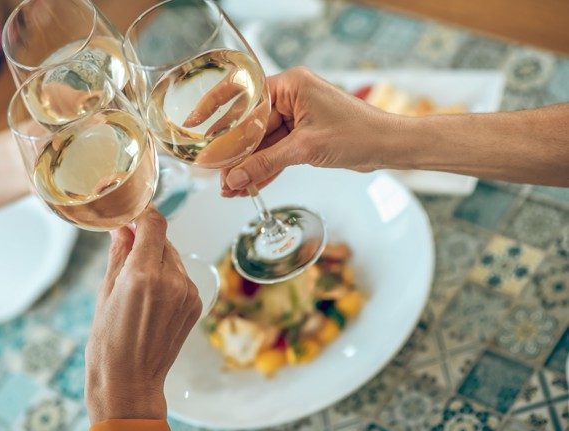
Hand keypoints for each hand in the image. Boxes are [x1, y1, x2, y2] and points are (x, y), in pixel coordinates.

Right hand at [85, 208, 201, 422]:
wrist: (130, 381)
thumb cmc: (109, 343)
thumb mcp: (105, 292)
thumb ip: (119, 254)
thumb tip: (122, 227)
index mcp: (144, 275)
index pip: (154, 224)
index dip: (143, 212)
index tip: (132, 211)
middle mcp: (172, 280)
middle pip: (163, 239)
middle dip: (146, 237)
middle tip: (126, 242)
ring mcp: (188, 293)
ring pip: (173, 258)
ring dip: (157, 257)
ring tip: (136, 279)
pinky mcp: (195, 304)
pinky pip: (182, 277)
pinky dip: (168, 276)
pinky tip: (152, 294)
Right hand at [221, 67, 402, 196]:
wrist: (388, 146)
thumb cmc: (358, 133)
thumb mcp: (305, 148)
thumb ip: (266, 163)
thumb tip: (235, 179)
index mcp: (290, 85)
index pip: (244, 100)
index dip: (218, 116)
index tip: (198, 128)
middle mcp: (291, 96)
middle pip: (251, 126)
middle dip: (235, 153)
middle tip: (217, 175)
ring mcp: (297, 117)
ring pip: (263, 143)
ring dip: (248, 166)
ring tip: (229, 188)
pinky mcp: (304, 135)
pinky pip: (276, 151)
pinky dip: (265, 168)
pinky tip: (248, 186)